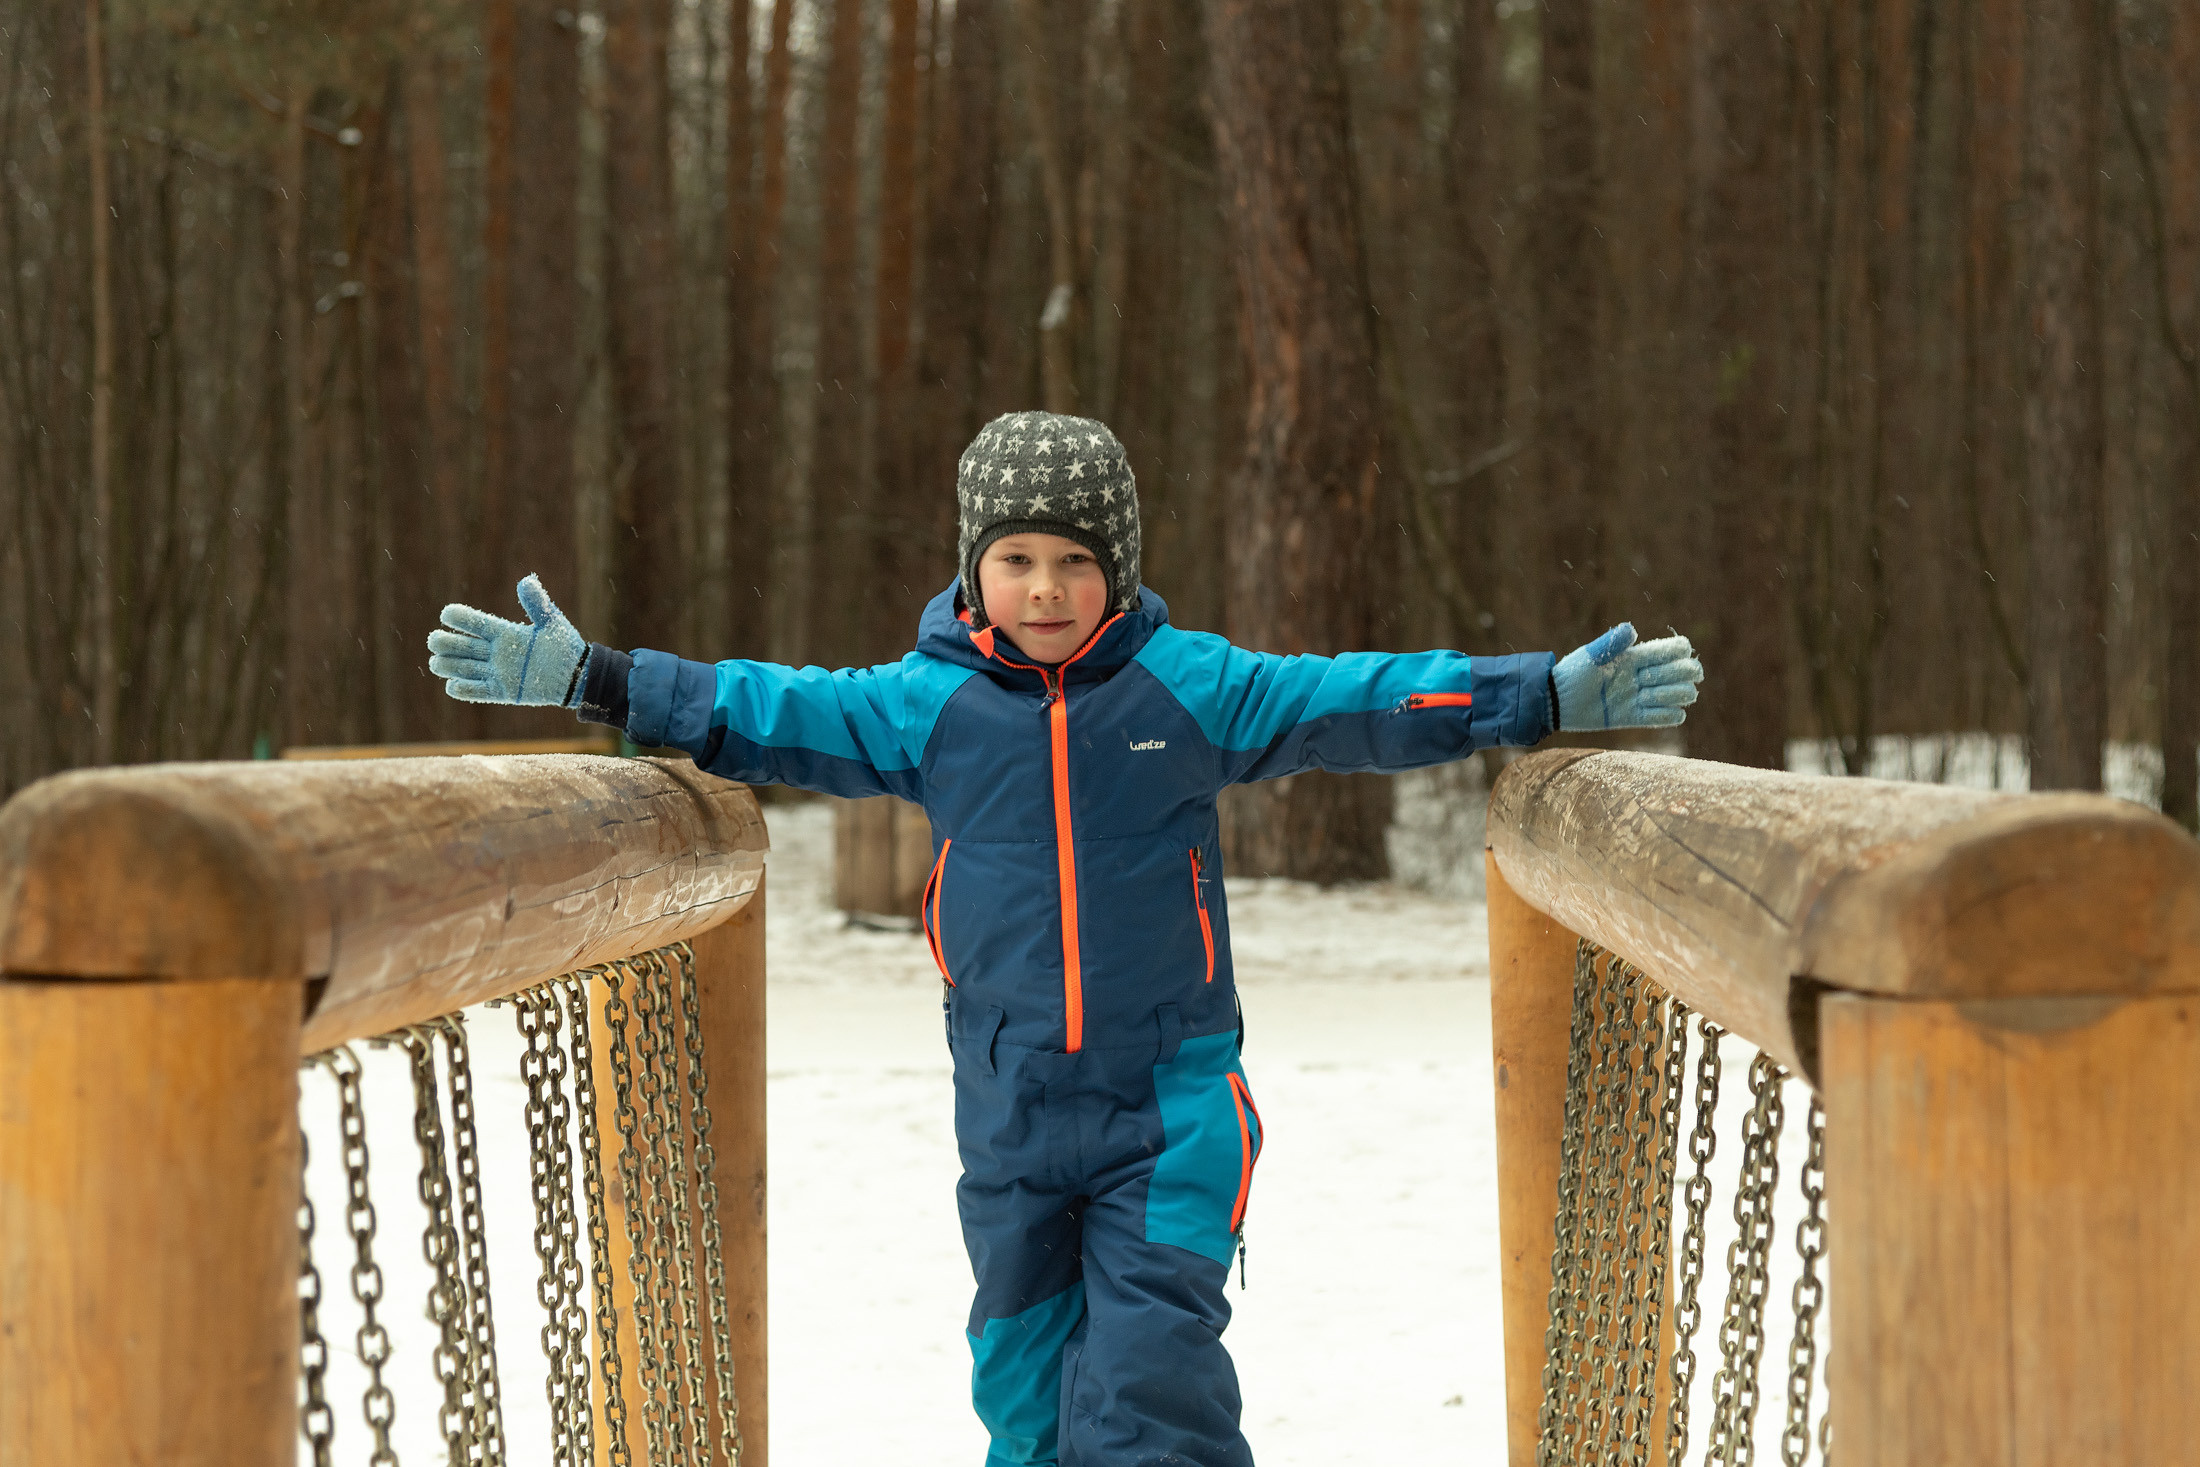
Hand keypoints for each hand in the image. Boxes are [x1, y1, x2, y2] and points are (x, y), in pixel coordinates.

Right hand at [426, 574, 588, 706]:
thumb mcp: (551, 623)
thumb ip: (538, 604)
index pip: (476, 623)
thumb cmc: (564, 646)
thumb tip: (527, 581)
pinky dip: (464, 690)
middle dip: (446, 643)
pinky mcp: (503, 692)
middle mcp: (496, 652)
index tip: (447, 613)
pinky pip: (478, 692)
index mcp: (504, 632)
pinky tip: (453, 686)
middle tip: (434, 640)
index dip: (461, 618)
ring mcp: (498, 672)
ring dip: (448, 665)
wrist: (576, 675)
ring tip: (436, 662)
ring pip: (464, 668)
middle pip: (463, 646)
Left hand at [1553, 622, 1701, 730]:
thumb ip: (1611, 643)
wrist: (1559, 702)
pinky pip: (1669, 718)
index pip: (1675, 649)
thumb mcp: (1591, 656)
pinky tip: (1652, 710)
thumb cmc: (1573, 673)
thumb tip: (1631, 630)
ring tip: (1646, 696)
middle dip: (1682, 672)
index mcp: (1637, 656)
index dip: (1680, 650)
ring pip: (1683, 694)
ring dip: (1673, 694)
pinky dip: (1670, 715)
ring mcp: (1642, 697)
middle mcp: (1645, 675)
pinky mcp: (1636, 718)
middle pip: (1685, 671)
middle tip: (1652, 678)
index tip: (1676, 653)